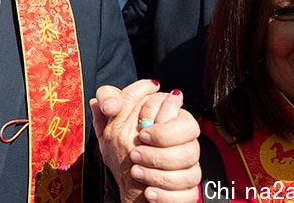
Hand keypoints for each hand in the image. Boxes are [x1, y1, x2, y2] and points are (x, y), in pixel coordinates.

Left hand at [90, 80, 200, 202]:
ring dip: (159, 173)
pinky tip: (149, 192)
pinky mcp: (188, 190)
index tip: (141, 133)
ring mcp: (189, 166)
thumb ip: (107, 100)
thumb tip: (102, 101)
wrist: (130, 187)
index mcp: (167, 118)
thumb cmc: (122, 151)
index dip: (160, 123)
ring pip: (191, 168)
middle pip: (188, 139)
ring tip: (136, 172)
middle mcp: (183, 140)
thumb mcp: (109, 124)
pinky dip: (166, 194)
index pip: (176, 107)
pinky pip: (188, 193)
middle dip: (159, 149)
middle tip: (135, 155)